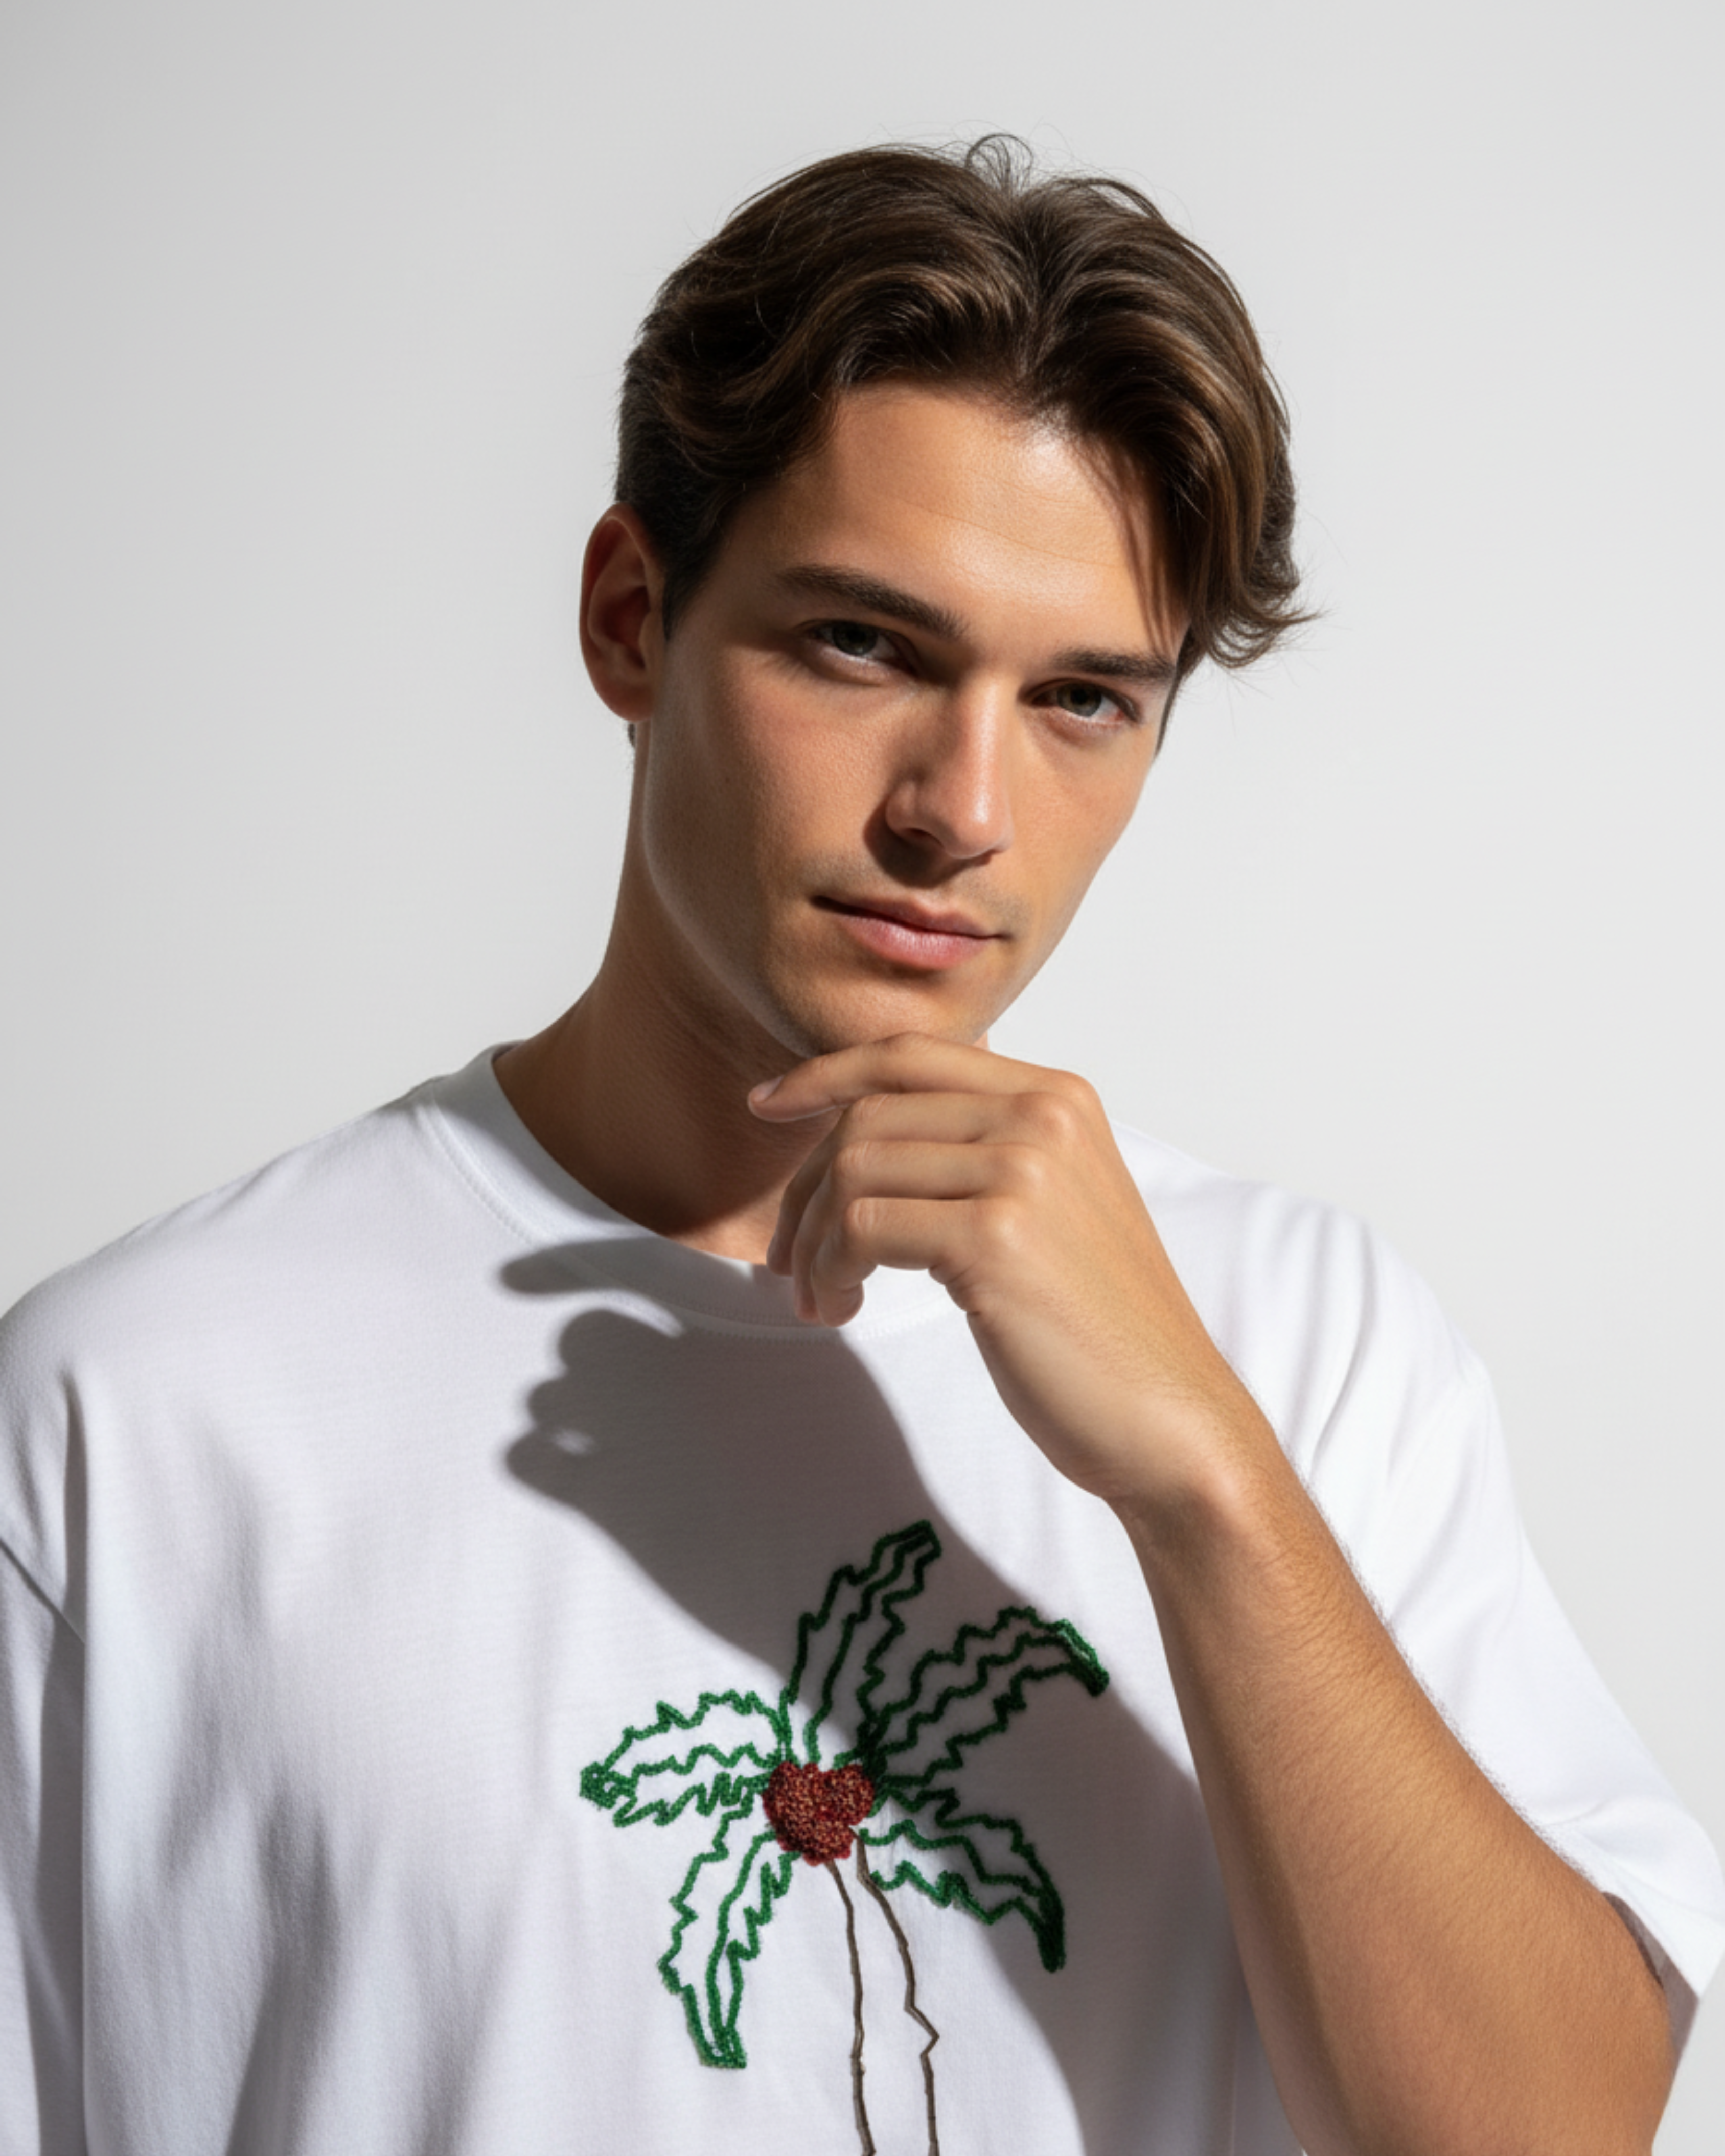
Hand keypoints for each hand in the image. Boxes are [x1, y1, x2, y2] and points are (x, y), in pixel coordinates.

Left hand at [749, 1034, 1270, 1510]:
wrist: (1168, 1417)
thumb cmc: (1097, 1329)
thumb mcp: (1047, 1209)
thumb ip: (980, 1153)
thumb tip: (866, 1129)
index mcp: (1058, 1097)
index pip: (911, 1054)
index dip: (826, 1071)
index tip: (768, 1104)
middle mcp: (1043, 1115)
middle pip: (869, 1114)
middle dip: (805, 1186)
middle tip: (786, 1257)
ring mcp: (1022, 1170)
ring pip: (854, 1168)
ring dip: (811, 1239)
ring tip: (818, 1296)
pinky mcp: (995, 1236)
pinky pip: (861, 1226)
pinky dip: (830, 1268)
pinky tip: (841, 1309)